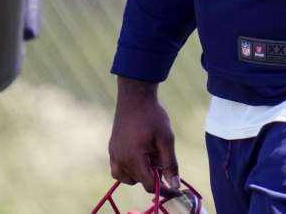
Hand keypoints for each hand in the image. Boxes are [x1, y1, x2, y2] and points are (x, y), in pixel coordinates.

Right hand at [108, 77, 180, 194]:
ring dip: (139, 173)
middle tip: (160, 157)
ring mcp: (113, 154)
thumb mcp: (166, 139)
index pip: (148, 185)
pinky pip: (118, 168)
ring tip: (150, 155)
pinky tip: (140, 154)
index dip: (163, 189)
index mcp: (134, 158)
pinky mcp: (111, 149)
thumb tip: (175, 185)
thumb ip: (170, 164)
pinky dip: (129, 168)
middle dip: (151, 176)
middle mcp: (120, 159)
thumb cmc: (153, 115)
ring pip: (126, 178)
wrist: (135, 96)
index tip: (174, 188)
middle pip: (138, 181)